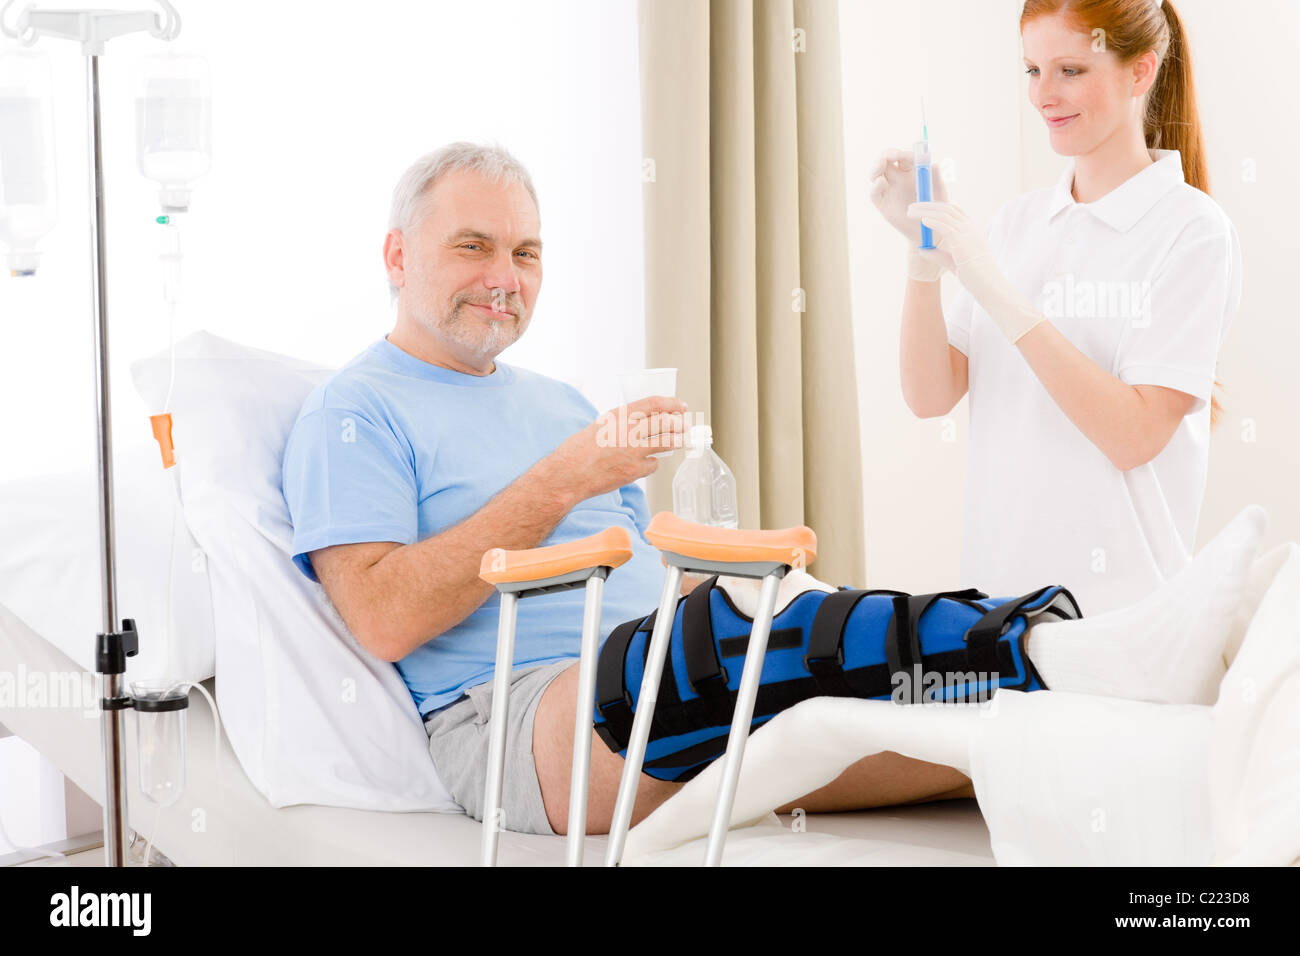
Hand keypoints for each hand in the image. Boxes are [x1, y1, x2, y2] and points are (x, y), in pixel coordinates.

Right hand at [547, 395, 687, 501]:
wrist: (568, 474)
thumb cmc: (578, 450)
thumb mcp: (600, 425)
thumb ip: (621, 422)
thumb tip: (642, 421)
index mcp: (619, 415)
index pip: (654, 403)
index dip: (671, 403)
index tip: (681, 405)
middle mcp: (628, 430)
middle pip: (665, 422)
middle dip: (679, 423)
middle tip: (684, 425)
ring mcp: (633, 451)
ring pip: (666, 442)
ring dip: (675, 441)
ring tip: (679, 440)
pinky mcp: (634, 470)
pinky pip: (653, 464)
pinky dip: (652, 463)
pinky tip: (647, 462)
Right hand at [869, 146, 948, 245]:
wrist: (928, 231)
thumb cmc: (936, 209)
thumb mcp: (939, 192)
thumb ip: (936, 177)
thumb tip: (934, 164)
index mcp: (911, 172)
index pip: (902, 157)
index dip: (903, 153)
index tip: (907, 155)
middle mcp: (898, 179)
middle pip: (885, 161)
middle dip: (886, 155)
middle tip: (891, 155)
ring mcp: (889, 190)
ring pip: (876, 174)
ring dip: (876, 167)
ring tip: (881, 164)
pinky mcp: (883, 204)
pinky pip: (874, 193)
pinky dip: (875, 186)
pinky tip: (881, 182)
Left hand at [906, 200, 1043, 343]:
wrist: (988, 284)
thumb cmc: (974, 275)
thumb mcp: (953, 261)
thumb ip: (939, 254)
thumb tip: (923, 249)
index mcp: (972, 229)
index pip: (954, 211)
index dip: (937, 206)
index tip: (923, 208)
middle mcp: (970, 227)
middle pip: (947, 208)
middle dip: (928, 205)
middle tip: (911, 206)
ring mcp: (967, 232)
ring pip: (943, 214)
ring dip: (925, 211)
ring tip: (910, 211)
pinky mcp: (961, 240)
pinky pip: (944, 225)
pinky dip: (932, 221)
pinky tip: (922, 221)